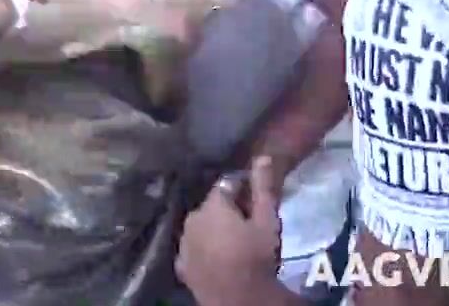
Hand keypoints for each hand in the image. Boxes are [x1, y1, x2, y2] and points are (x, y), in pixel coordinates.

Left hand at [176, 156, 286, 303]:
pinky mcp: (182, 264)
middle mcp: (192, 218)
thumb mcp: (266, 221)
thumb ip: (263, 188)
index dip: (242, 188)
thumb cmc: (255, 257)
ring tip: (234, 241)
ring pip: (201, 226)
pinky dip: (203, 248)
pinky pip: (194, 248)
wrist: (237, 299)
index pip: (226, 185)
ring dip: (214, 228)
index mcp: (212, 205)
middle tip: (247, 222)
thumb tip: (262, 157)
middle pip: (212, 206)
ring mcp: (183, 242)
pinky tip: (217, 257)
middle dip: (227, 209)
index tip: (254, 198)